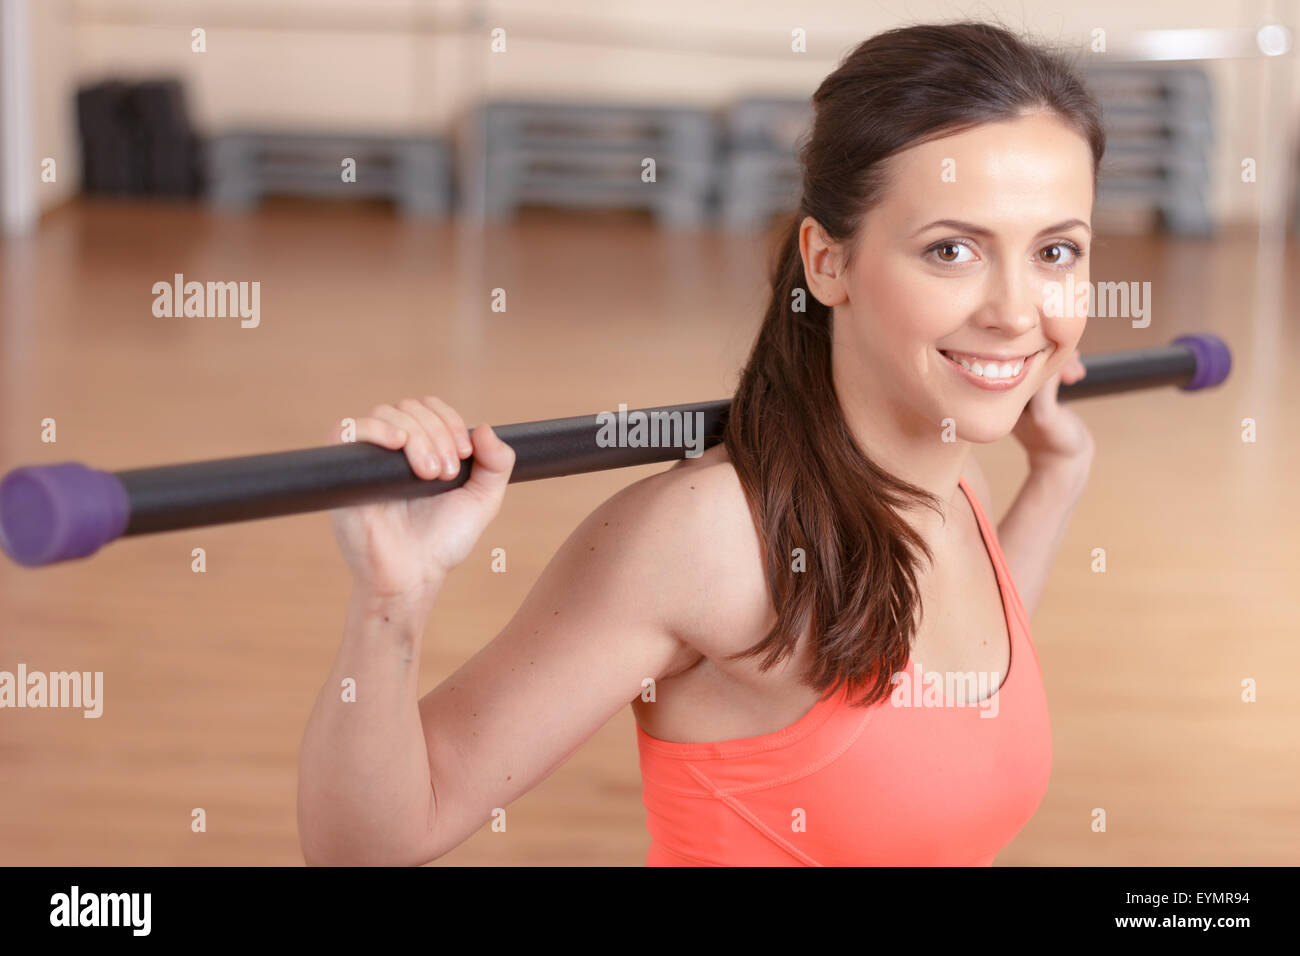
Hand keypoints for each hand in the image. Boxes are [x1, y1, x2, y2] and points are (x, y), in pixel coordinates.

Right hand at [328, 396, 515, 603]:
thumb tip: (485, 428)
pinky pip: (347, 430)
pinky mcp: (343, 472)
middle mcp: (391, 449)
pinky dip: (375, 428)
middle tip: (445, 473)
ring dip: (417, 436)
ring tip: (429, 475)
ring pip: (386, 415)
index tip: (464, 454)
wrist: (413, 575)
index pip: (430, 408)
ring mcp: (367, 459)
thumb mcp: (483, 499)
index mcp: (420, 448)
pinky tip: (397, 444)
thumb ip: (497, 463)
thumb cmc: (442, 541)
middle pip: (410, 408)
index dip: (450, 421)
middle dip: (437, 434)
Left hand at [1012, 347, 1094, 468]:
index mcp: (1005, 395)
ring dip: (1065, 363)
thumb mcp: (1046, 415)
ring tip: (1077, 376)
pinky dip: (1065, 368)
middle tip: (1075, 374)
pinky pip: (1050, 369)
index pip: (1022, 361)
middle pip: (1033, 357)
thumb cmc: (1054, 443)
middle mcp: (1013, 391)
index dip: (1046, 359)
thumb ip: (1043, 390)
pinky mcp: (1042, 394)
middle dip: (1058, 359)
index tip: (1065, 371)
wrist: (1065, 463)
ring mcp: (1027, 392)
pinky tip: (1076, 377)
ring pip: (1044, 361)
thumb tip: (1048, 363)